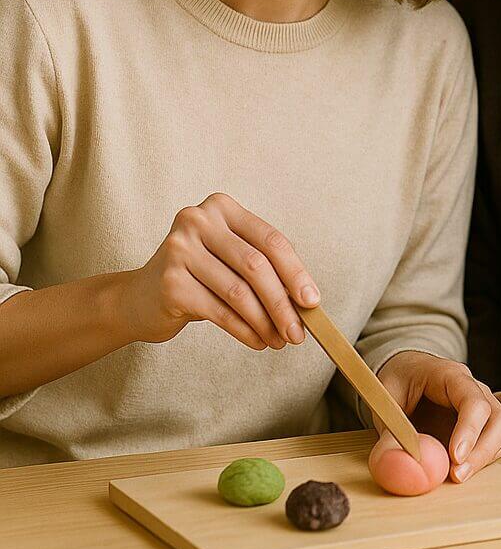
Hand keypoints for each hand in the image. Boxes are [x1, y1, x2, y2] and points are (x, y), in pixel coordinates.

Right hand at [123, 192, 320, 350]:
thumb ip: (265, 268)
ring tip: (280, 340)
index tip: (313, 301)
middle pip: (256, 266)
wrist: (139, 298)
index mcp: (221, 207)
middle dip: (283, 303)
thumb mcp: (231, 259)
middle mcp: (198, 221)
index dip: (296, 272)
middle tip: (299, 332)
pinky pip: (220, 311)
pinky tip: (257, 341)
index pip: (270, 240)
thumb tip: (306, 301)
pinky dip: (244, 330)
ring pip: (239, 292)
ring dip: (266, 322)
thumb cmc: (199, 276)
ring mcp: (180, 250)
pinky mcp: (170, 282)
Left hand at [376, 351, 500, 483]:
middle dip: (483, 451)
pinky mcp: (483, 423)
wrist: (406, 372)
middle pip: (499, 417)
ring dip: (486, 458)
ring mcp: (483, 404)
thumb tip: (396, 467)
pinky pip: (497, 441)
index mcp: (450, 375)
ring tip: (457, 476)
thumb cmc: (398, 382)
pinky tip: (462, 469)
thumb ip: (389, 435)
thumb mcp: (384, 402)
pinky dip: (485, 459)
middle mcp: (474, 388)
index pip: (473, 400)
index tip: (455, 458)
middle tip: (458, 476)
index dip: (469, 430)